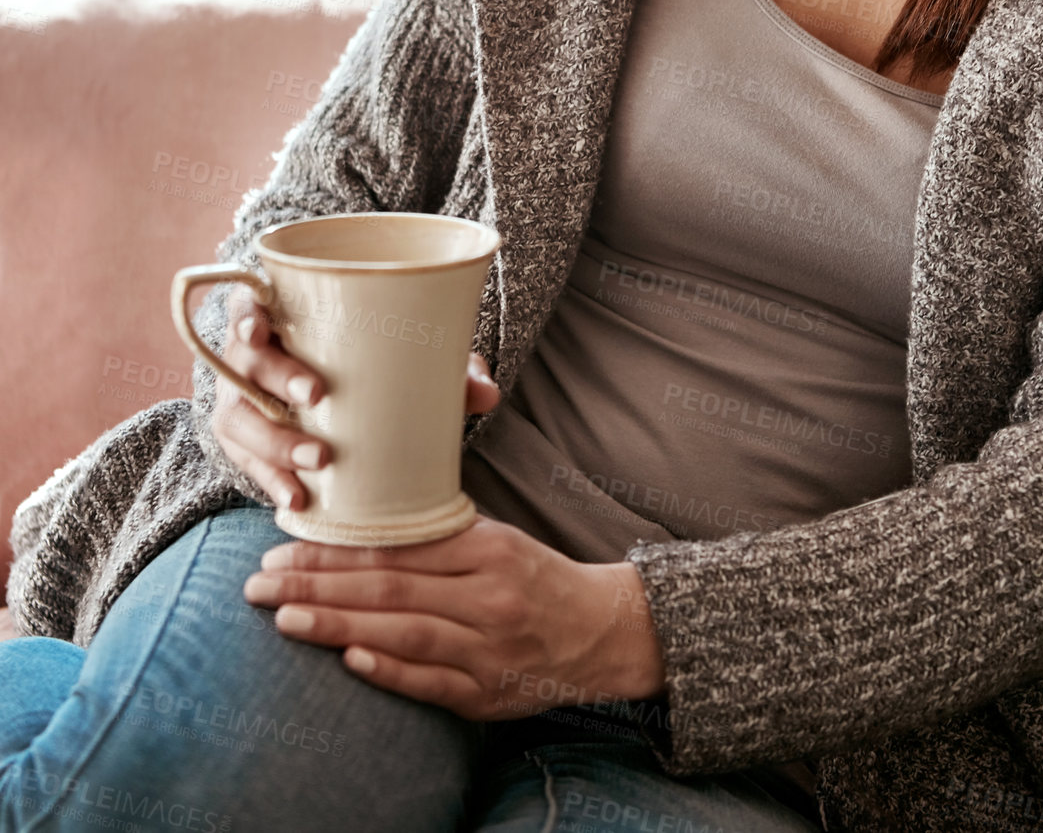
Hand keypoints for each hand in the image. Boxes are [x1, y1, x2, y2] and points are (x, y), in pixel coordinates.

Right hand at [212, 284, 500, 511]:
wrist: (334, 392)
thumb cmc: (367, 360)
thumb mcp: (404, 354)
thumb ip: (445, 367)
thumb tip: (487, 394)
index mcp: (279, 316)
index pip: (248, 302)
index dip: (247, 311)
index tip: (263, 327)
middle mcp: (249, 356)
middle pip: (246, 361)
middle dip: (277, 377)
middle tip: (316, 394)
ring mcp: (242, 401)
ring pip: (240, 417)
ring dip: (274, 440)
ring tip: (315, 462)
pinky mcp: (247, 444)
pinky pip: (247, 463)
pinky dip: (271, 480)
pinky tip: (296, 499)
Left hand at [242, 515, 666, 720]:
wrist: (602, 631)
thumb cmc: (535, 578)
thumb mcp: (497, 540)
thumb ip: (439, 537)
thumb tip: (360, 527)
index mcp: (488, 549)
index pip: (397, 546)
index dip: (335, 548)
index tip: (282, 546)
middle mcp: (488, 597)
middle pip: (389, 588)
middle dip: (316, 585)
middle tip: (258, 582)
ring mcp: (489, 649)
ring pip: (403, 632)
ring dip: (337, 625)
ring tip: (284, 617)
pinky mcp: (489, 696)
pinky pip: (431, 683)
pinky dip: (388, 670)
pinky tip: (347, 659)